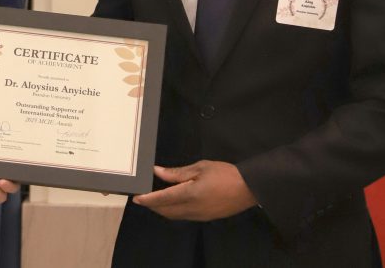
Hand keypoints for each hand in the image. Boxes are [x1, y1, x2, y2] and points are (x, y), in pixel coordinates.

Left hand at [131, 161, 256, 220]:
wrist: (248, 188)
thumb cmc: (225, 174)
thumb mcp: (200, 167)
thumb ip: (177, 173)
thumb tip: (158, 172)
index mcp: (190, 194)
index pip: (162, 199)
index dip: (147, 199)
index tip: (136, 197)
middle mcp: (192, 209)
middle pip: (166, 211)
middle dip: (153, 205)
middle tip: (144, 197)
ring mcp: (199, 216)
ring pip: (174, 216)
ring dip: (163, 209)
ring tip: (155, 200)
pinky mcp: (205, 218)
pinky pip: (184, 216)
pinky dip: (174, 211)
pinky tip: (174, 202)